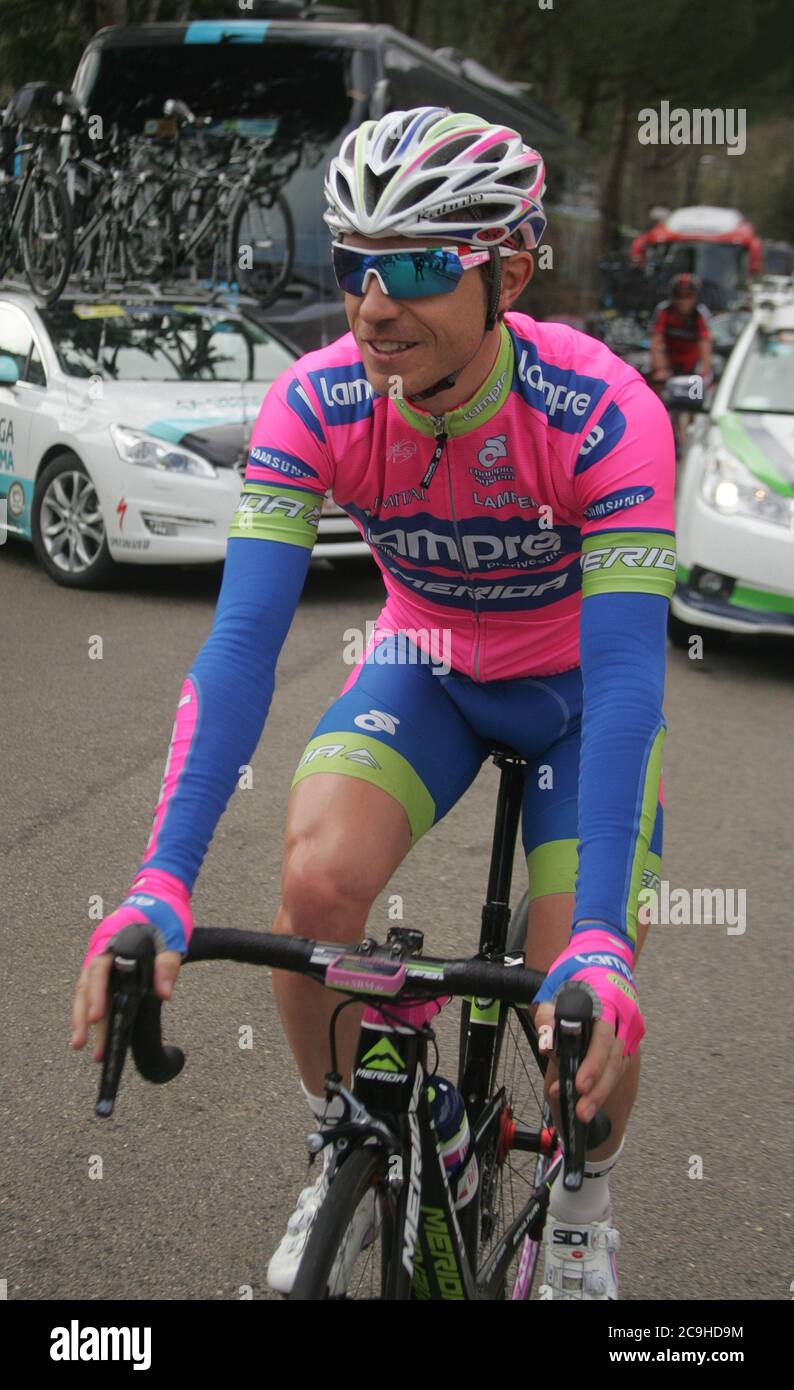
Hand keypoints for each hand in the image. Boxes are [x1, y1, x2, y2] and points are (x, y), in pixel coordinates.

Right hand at [71, 867, 191, 1061]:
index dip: (95, 995)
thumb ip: (167, 964)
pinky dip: (94, 1006)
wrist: (161, 893)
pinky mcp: (109, 963)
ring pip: (87, 989)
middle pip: (85, 985)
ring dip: (85, 1017)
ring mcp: (103, 955)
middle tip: (81, 1045)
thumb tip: (164, 994)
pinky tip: (96, 1028)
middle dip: (82, 1016)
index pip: (98, 969)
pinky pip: (97, 987)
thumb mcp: (172, 935)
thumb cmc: (166, 913)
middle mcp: (102, 948)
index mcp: (113, 938)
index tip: (94, 1018)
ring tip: (84, 1047)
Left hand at [534, 926, 643, 1122]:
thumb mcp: (554, 985)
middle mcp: (625, 1016)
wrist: (603, 955)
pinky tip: (590, 1095)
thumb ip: (547, 1014)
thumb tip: (547, 1046)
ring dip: (602, 1091)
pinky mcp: (628, 1036)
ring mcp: (630, 1027)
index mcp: (609, 1000)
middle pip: (615, 1059)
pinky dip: (605, 1080)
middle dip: (599, 1089)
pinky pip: (619, 1062)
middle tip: (582, 1112)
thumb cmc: (578, 970)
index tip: (580, 1085)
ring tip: (583, 1112)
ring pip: (619, 1065)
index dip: (593, 1064)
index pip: (604, 1038)